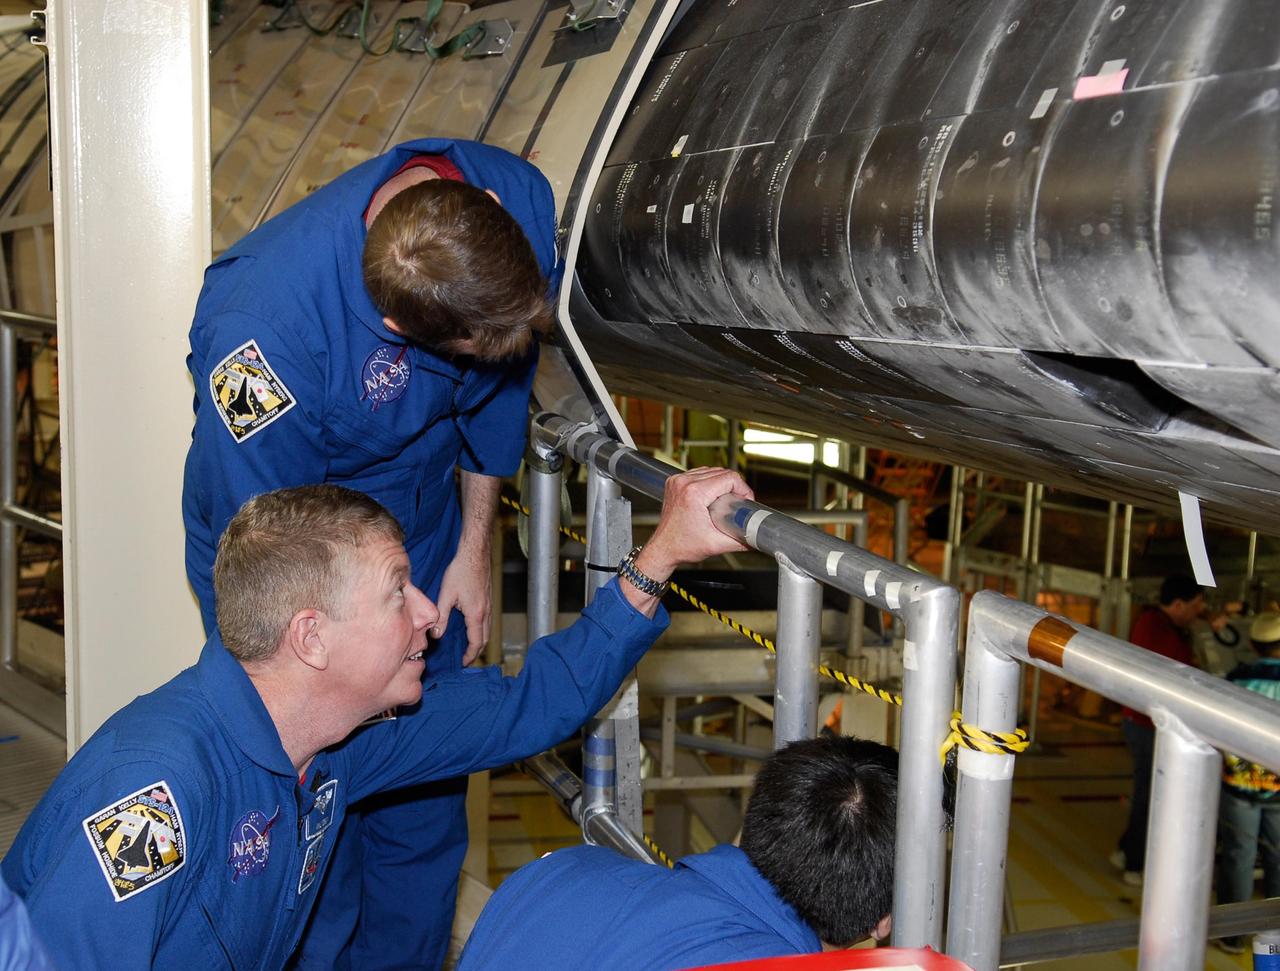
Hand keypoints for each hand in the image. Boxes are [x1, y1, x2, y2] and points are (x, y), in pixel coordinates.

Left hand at [433, 548, 491, 665]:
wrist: (474, 554)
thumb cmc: (460, 571)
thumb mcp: (446, 596)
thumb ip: (441, 618)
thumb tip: (436, 635)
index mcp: (476, 614)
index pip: (476, 642)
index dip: (470, 655)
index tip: (464, 663)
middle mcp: (486, 612)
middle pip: (485, 639)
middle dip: (477, 652)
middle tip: (467, 659)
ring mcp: (489, 605)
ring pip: (488, 630)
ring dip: (480, 641)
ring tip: (470, 647)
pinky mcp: (488, 599)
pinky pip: (487, 621)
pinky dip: (482, 630)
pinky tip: (472, 627)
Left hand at [636, 467, 753, 581]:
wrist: (663, 549)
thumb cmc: (682, 547)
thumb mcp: (716, 545)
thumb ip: (741, 540)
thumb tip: (757, 537)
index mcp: (694, 493)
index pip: (729, 478)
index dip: (743, 489)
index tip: (745, 501)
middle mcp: (684, 483)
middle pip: (721, 472)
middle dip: (734, 486)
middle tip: (737, 503)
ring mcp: (677, 481)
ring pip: (710, 470)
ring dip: (721, 483)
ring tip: (726, 500)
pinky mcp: (674, 482)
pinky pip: (698, 473)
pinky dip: (708, 481)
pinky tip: (712, 495)